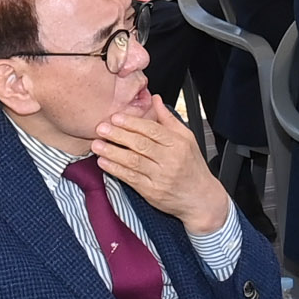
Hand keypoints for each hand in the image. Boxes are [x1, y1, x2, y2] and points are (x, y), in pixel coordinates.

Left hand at [90, 96, 231, 234]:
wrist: (201, 199)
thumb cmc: (193, 166)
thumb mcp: (187, 139)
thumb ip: (168, 119)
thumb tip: (155, 99)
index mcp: (179, 144)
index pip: (152, 130)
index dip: (132, 123)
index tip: (116, 118)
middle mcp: (170, 160)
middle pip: (140, 145)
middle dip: (118, 135)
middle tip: (101, 128)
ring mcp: (161, 177)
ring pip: (133, 161)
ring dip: (112, 152)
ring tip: (97, 145)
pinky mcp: (152, 192)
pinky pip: (131, 178)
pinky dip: (116, 170)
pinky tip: (104, 163)